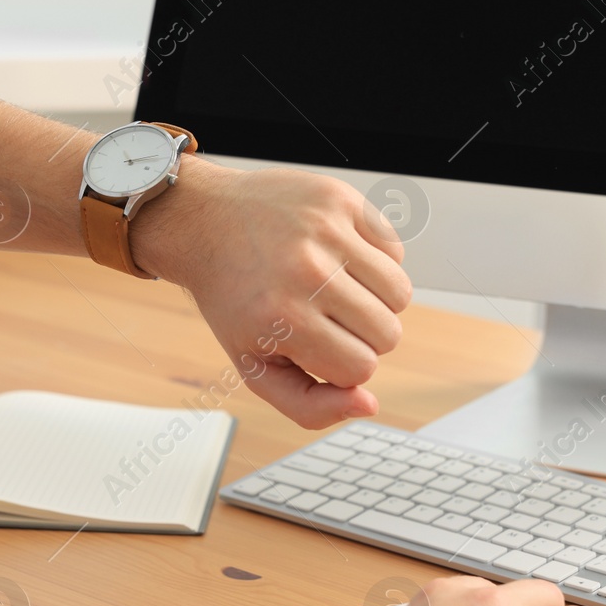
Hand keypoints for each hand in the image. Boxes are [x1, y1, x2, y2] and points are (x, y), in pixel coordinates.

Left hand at [132, 159, 412, 428]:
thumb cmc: (234, 301)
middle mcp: (307, 272)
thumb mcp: (254, 366)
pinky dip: (376, 261)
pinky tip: (340, 257)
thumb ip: (308, 405)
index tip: (313, 344)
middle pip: (388, 334)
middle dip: (362, 335)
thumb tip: (369, 405)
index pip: (362, 368)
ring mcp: (326, 231)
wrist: (205, 224)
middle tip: (325, 316)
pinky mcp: (341, 200)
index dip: (341, 364)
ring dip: (376, 301)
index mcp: (283, 319)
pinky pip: (395, 250)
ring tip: (338, 289)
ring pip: (401, 293)